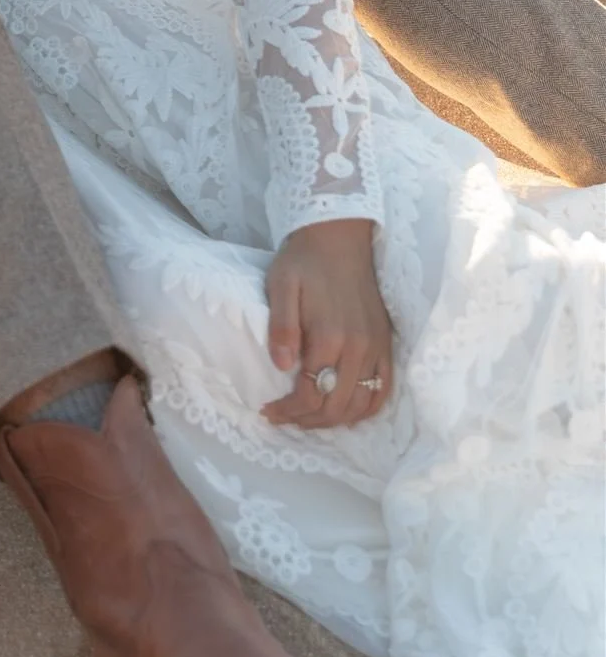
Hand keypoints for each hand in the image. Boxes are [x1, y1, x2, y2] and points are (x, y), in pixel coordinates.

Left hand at [261, 219, 393, 429]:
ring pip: (361, 404)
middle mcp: (359, 347)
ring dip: (335, 419)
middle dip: (308, 421)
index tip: (269, 411)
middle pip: (336, 406)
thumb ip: (282, 327)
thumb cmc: (304, 260)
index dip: (289, 410)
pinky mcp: (387, 342)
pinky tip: (347, 410)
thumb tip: (281, 367)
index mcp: (330, 336)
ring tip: (310, 417)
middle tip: (285, 418)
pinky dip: (367, 407)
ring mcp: (377, 346)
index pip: (310, 394)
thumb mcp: (281, 286)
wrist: (339, 236)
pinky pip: (384, 388)